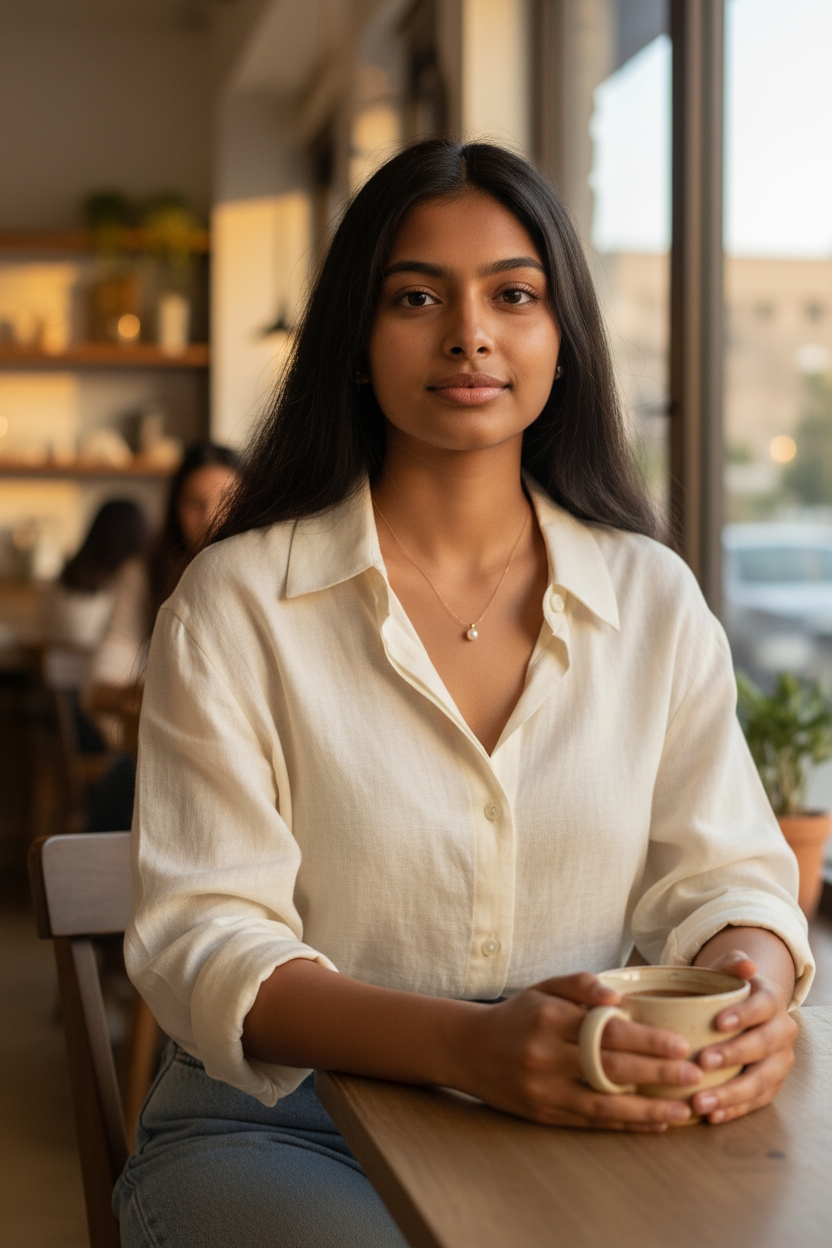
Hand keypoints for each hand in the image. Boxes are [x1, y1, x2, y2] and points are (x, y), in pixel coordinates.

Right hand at [454, 972, 702, 1130]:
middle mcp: (545, 1056)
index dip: (646, 1040)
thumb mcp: (543, 988)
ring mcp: (543, 1090)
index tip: (680, 1045)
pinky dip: (625, 1124)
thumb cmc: (518, 1015)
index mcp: (549, 1018)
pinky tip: (654, 1123)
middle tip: (695, 1075)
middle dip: (656, 1074)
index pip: (605, 1031)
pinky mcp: (543, 1115)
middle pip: (609, 1068)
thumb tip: (619, 996)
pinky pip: (590, 1122)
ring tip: (683, 1110)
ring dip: (647, 1110)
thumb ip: (580, 984)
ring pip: (603, 1104)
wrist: (469, 1050)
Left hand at [691, 949, 797, 1124]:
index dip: (744, 1015)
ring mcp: (779, 1062)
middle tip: (702, 1061)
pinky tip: (711, 1115)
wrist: (741, 1013)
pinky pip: (756, 1102)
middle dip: (733, 1055)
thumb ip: (732, 964)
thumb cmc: (725, 990)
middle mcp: (781, 1032)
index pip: (762, 1007)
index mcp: (771, 1001)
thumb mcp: (725, 971)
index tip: (718, 1023)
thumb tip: (746, 965)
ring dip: (731, 1093)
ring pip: (761, 1080)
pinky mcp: (771, 1086)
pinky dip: (734, 1110)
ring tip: (701, 1101)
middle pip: (763, 1046)